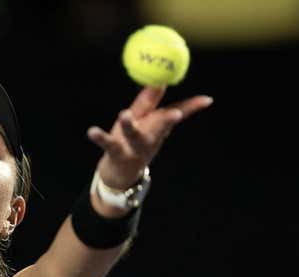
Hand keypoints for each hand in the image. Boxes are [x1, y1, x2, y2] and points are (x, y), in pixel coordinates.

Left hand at [87, 86, 212, 189]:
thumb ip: (150, 101)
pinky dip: (99, 137)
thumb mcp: (144, 121)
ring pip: (134, 135)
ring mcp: (133, 147)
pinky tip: (91, 131)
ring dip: (130, 125)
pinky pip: (107, 144)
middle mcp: (148, 137)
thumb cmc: (133, 142)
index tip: (207, 100)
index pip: (177, 114)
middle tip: (175, 113)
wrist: (121, 174)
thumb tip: (161, 80)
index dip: (191, 107)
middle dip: (168, 120)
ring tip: (125, 114)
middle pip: (159, 126)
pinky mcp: (116, 153)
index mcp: (156, 127)